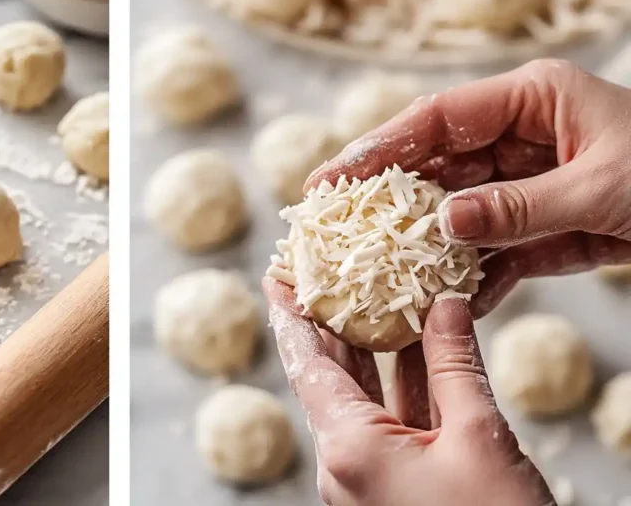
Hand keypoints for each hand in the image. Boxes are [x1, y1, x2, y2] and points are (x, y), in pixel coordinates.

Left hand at [263, 277, 553, 505]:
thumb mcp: (479, 436)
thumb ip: (455, 366)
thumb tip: (446, 306)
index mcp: (349, 449)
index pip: (308, 366)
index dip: (293, 317)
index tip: (277, 276)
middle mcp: (345, 465)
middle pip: (329, 378)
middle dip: (328, 324)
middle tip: (321, 273)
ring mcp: (368, 480)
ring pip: (363, 399)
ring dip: (369, 349)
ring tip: (367, 293)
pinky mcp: (395, 490)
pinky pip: (389, 425)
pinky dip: (401, 384)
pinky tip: (413, 346)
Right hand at [307, 59, 630, 315]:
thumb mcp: (601, 187)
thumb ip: (518, 207)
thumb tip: (440, 223)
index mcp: (532, 99)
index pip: (437, 118)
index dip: (378, 147)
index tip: (331, 179)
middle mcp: (522, 136)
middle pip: (437, 165)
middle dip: (388, 197)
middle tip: (334, 226)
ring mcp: (531, 184)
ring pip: (459, 212)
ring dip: (422, 242)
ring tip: (374, 270)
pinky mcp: (547, 227)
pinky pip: (495, 250)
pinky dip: (470, 275)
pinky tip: (438, 299)